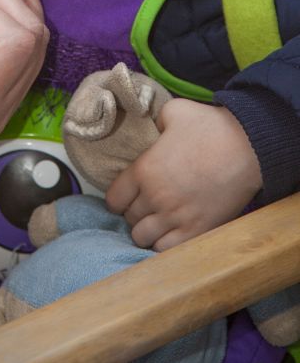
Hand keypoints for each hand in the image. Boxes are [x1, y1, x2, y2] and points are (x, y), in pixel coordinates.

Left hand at [105, 98, 262, 250]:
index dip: (118, 198)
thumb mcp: (174, 111)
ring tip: (156, 221)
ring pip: (143, 238)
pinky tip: (169, 234)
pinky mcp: (197, 231)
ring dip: (147, 230)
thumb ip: (155, 121)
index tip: (126, 196)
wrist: (248, 148)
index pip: (114, 199)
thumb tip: (152, 128)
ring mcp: (176, 218)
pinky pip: (167, 250)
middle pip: (129, 219)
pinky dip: (164, 244)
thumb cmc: (210, 126)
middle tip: (144, 205)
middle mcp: (156, 197)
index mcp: (144, 170)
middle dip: (133, 212)